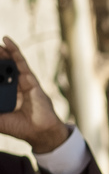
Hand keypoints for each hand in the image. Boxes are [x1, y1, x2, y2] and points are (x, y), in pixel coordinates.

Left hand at [0, 38, 69, 154]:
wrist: (38, 132)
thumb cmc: (19, 128)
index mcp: (3, 95)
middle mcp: (11, 86)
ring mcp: (21, 81)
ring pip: (8, 61)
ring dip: (0, 51)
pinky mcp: (30, 79)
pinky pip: (21, 61)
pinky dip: (13, 50)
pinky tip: (5, 40)